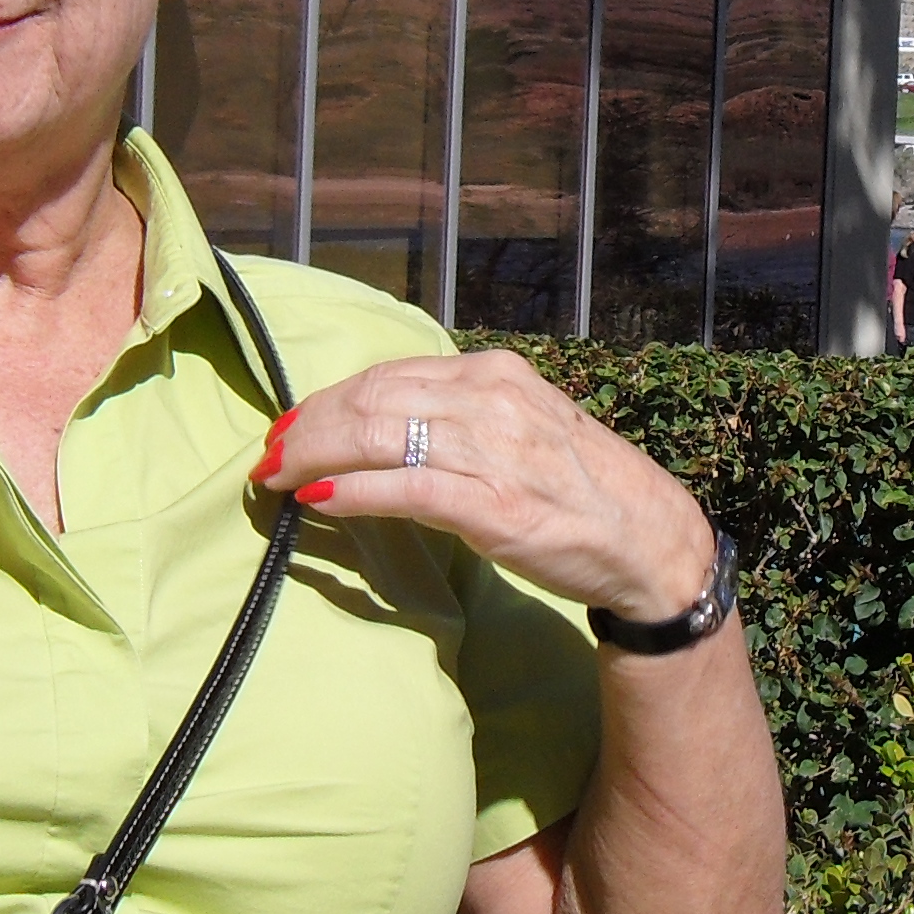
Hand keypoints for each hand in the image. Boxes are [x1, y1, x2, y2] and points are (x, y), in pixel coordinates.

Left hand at [255, 351, 716, 620]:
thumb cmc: (576, 489)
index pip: (386, 376)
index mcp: (493, 374)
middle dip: (307, 427)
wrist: (646, 539)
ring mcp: (494, 451)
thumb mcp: (518, 427)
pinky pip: (407, 489)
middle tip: (267, 456)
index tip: (288, 427)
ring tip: (277, 478)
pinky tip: (319, 498)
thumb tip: (375, 428)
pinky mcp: (494, 506)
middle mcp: (491, 400)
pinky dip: (354, 491)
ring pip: (378, 437)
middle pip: (371, 400)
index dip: (326, 401)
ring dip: (315, 457)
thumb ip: (455, 418)